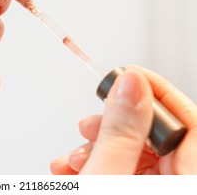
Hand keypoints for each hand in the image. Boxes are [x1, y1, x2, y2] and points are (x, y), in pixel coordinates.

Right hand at [50, 66, 196, 173]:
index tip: (127, 75)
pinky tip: (72, 168)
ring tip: (73, 159)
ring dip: (96, 146)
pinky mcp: (138, 189)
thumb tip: (130, 83)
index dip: (157, 90)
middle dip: (112, 124)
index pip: (188, 120)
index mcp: (184, 181)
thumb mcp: (105, 177)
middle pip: (154, 133)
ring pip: (132, 148)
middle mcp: (175, 182)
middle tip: (88, 126)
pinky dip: (95, 161)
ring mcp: (156, 187)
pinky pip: (122, 165)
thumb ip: (120, 131)